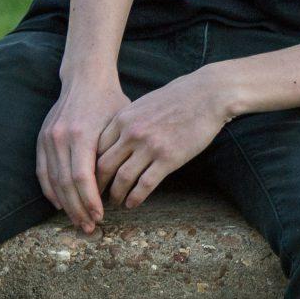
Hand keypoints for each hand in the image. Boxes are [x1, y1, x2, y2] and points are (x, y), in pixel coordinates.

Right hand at [37, 72, 131, 233]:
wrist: (85, 79)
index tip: (100, 216)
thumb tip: (121, 185)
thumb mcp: (119, 124)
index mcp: (80, 135)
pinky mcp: (41, 139)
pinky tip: (60, 204)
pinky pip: (42, 171)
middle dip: (78, 209)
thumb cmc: (109, 101)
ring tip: (77, 220)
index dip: (90, 200)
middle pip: (66, 184)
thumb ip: (115, 152)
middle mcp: (60, 138)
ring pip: (52, 181)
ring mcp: (48, 139)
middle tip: (90, 227)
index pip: (82, 178)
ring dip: (64, 204)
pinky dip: (50, 190)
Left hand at [95, 70, 232, 210]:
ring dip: (116, 194)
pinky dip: (135, 197)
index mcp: (123, 119)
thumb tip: (118, 139)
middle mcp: (132, 133)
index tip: (92, 176)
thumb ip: (128, 121)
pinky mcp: (169, 158)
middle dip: (98, 184)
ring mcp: (150, 146)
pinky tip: (133, 204)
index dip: (91, 166)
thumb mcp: (144, 103)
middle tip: (97, 195)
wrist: (208, 94)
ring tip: (115, 202)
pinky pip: (145, 184)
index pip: (96, 148)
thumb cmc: (179, 96)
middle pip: (104, 166)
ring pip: (122, 178)